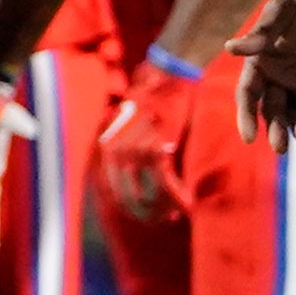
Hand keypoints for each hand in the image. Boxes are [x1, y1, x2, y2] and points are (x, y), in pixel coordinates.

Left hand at [100, 67, 205, 224]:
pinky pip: (166, 185)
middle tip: (166, 219)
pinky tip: (187, 206)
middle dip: (148, 213)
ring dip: (165, 208)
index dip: (133, 208)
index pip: (116, 191)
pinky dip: (177, 198)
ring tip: (178, 213)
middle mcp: (115, 152)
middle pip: (129, 198)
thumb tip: (137, 187)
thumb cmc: (156, 101)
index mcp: (107, 148)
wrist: (169, 75)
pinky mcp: (156, 150)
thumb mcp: (132, 128)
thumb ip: (130, 153)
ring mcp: (134, 152)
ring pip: (149, 195)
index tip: (151, 216)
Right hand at [225, 0, 295, 147]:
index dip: (246, 116)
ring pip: (295, 113)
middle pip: (271, 110)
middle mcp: (276, 77)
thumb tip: (229, 48)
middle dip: (275, 130)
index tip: (249, 138)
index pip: (248, 94)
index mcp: (260, 63)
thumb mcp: (281, 13)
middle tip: (282, 148)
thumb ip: (260, 34)